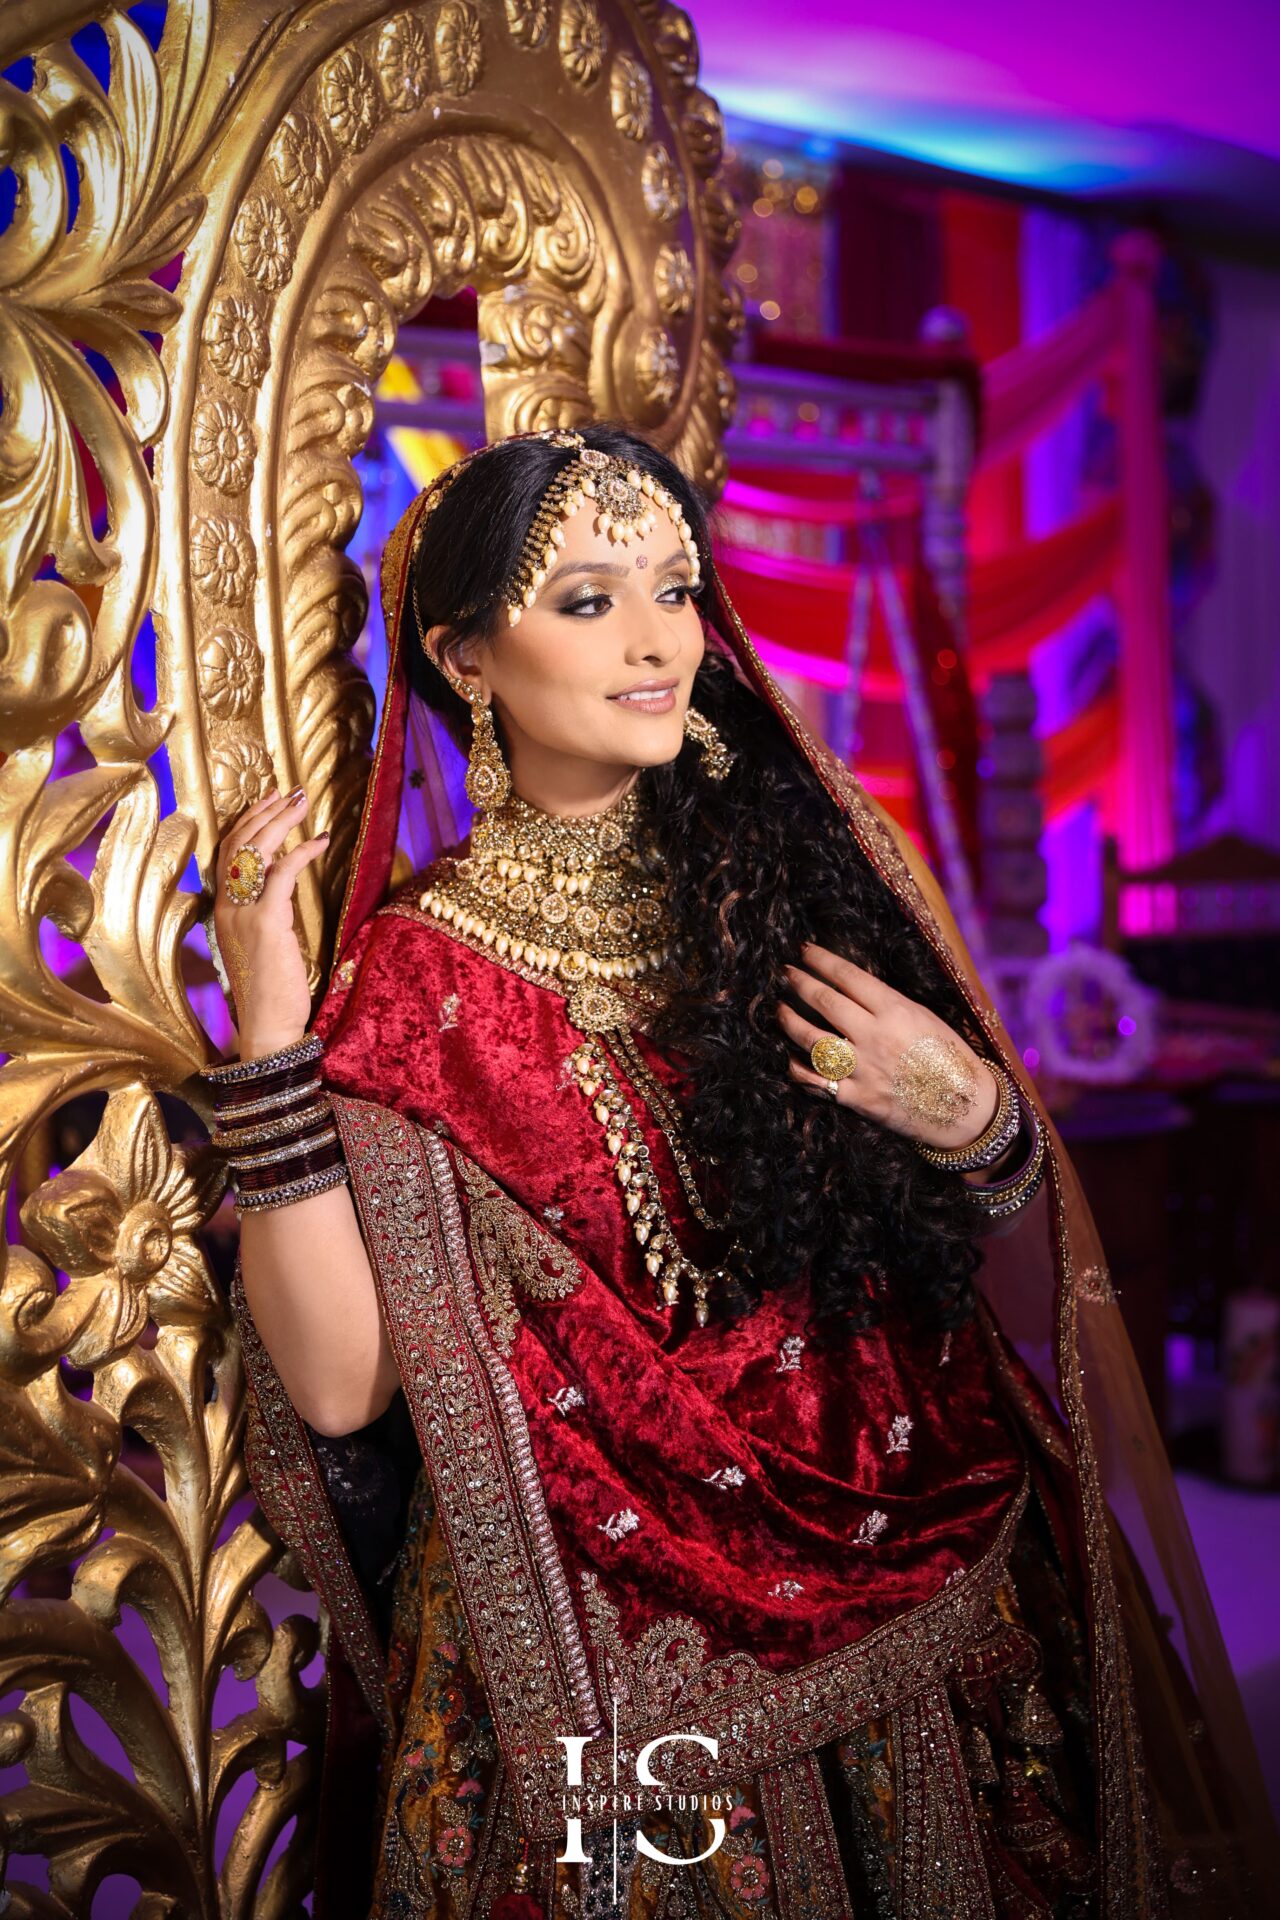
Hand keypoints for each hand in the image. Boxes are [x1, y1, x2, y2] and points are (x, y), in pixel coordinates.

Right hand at [212, 788, 327, 1059]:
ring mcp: (242, 913)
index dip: (246, 822)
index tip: (268, 801)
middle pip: (238, 842)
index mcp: (222, 910)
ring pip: (255, 850)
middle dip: (265, 811)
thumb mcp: (262, 944)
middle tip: (291, 791)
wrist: (267, 1027)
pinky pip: (281, 873)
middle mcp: (226, 906)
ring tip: (303, 801)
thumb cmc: (270, 990)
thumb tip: (282, 888)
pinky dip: (301, 852)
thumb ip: (264, 913)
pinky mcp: (266, 922)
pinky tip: (320, 841)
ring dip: (282, 820)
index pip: (226, 852)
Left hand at [775, 940, 999, 1152]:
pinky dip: (798, 1068)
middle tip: (785, 973)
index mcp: (896, 1011)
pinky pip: (817, 1081)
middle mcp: (875, 1036)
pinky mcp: (858, 1099)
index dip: (822, 961)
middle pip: (825, 1002)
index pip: (849, 977)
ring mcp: (864, 1069)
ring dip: (790, 1021)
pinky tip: (789, 1057)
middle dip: (800, 983)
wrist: (966, 1108)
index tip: (805, 951)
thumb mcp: (925, 1017)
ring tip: (779, 1009)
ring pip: (812, 1040)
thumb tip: (854, 987)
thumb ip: (889, 1004)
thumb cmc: (950, 1058)